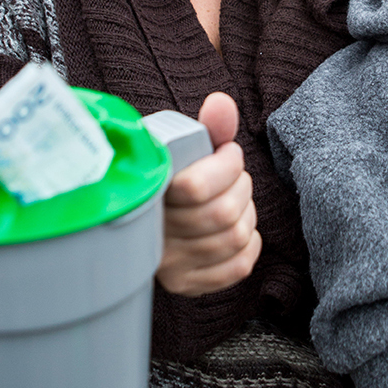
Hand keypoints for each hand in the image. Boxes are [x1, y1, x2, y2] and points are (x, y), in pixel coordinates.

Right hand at [155, 92, 261, 295]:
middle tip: (233, 176)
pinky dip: (249, 244)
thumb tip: (222, 103)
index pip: (196, 188)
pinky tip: (236, 228)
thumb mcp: (182, 146)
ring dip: (246, 213)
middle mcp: (151, 235)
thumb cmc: (168, 173)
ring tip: (233, 199)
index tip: (226, 153)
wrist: (139, 212)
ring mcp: (167, 264)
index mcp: (145, 192)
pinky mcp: (184, 284)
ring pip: (234, 239)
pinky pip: (237, 267)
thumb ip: (207, 127)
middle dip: (241, 186)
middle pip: (223, 214)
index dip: (226, 165)